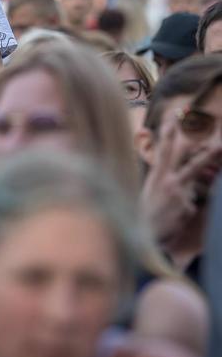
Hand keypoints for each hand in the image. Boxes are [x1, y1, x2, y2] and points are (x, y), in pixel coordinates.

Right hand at [140, 117, 221, 244]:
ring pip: (195, 171)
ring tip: (219, 146)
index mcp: (156, 177)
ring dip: (207, 157)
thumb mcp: (150, 192)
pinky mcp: (186, 207)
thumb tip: (180, 175)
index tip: (172, 119)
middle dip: (194, 140)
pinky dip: (186, 211)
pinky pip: (192, 205)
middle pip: (184, 156)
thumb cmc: (145, 214)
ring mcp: (178, 193)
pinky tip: (177, 219)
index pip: (162, 151)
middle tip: (206, 127)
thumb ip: (164, 180)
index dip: (167, 134)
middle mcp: (167, 181)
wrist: (142, 237)